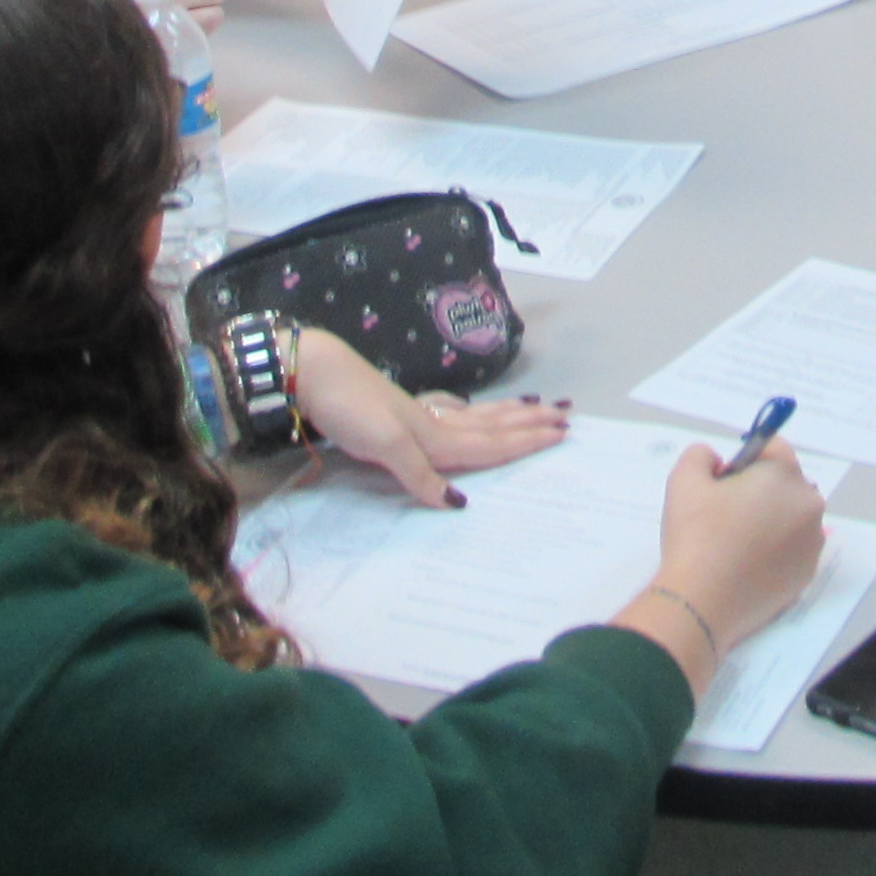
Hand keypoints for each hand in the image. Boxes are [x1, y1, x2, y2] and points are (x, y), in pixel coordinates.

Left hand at [291, 331, 570, 508]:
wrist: (312, 371)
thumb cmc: (348, 407)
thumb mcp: (382, 443)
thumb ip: (419, 474)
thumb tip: (458, 503)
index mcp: (434, 435)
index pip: (490, 443)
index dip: (525, 442)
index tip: (560, 433)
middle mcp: (432, 424)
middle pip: (490, 425)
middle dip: (527, 424)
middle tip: (563, 415)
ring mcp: (414, 414)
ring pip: (472, 417)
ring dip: (504, 415)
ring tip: (531, 406)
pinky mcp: (395, 410)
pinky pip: (444, 413)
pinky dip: (463, 411)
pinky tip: (463, 408)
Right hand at [644, 436, 826, 651]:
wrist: (702, 602)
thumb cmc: (696, 534)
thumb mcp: (684, 480)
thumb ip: (701, 455)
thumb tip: (717, 463)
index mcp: (785, 475)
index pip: (773, 447)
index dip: (745, 458)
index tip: (722, 480)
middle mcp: (809, 505)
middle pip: (786, 484)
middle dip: (760, 490)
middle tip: (725, 513)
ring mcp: (812, 544)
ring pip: (791, 518)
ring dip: (770, 520)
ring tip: (734, 544)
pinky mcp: (806, 575)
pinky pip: (792, 550)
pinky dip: (775, 551)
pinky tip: (746, 565)